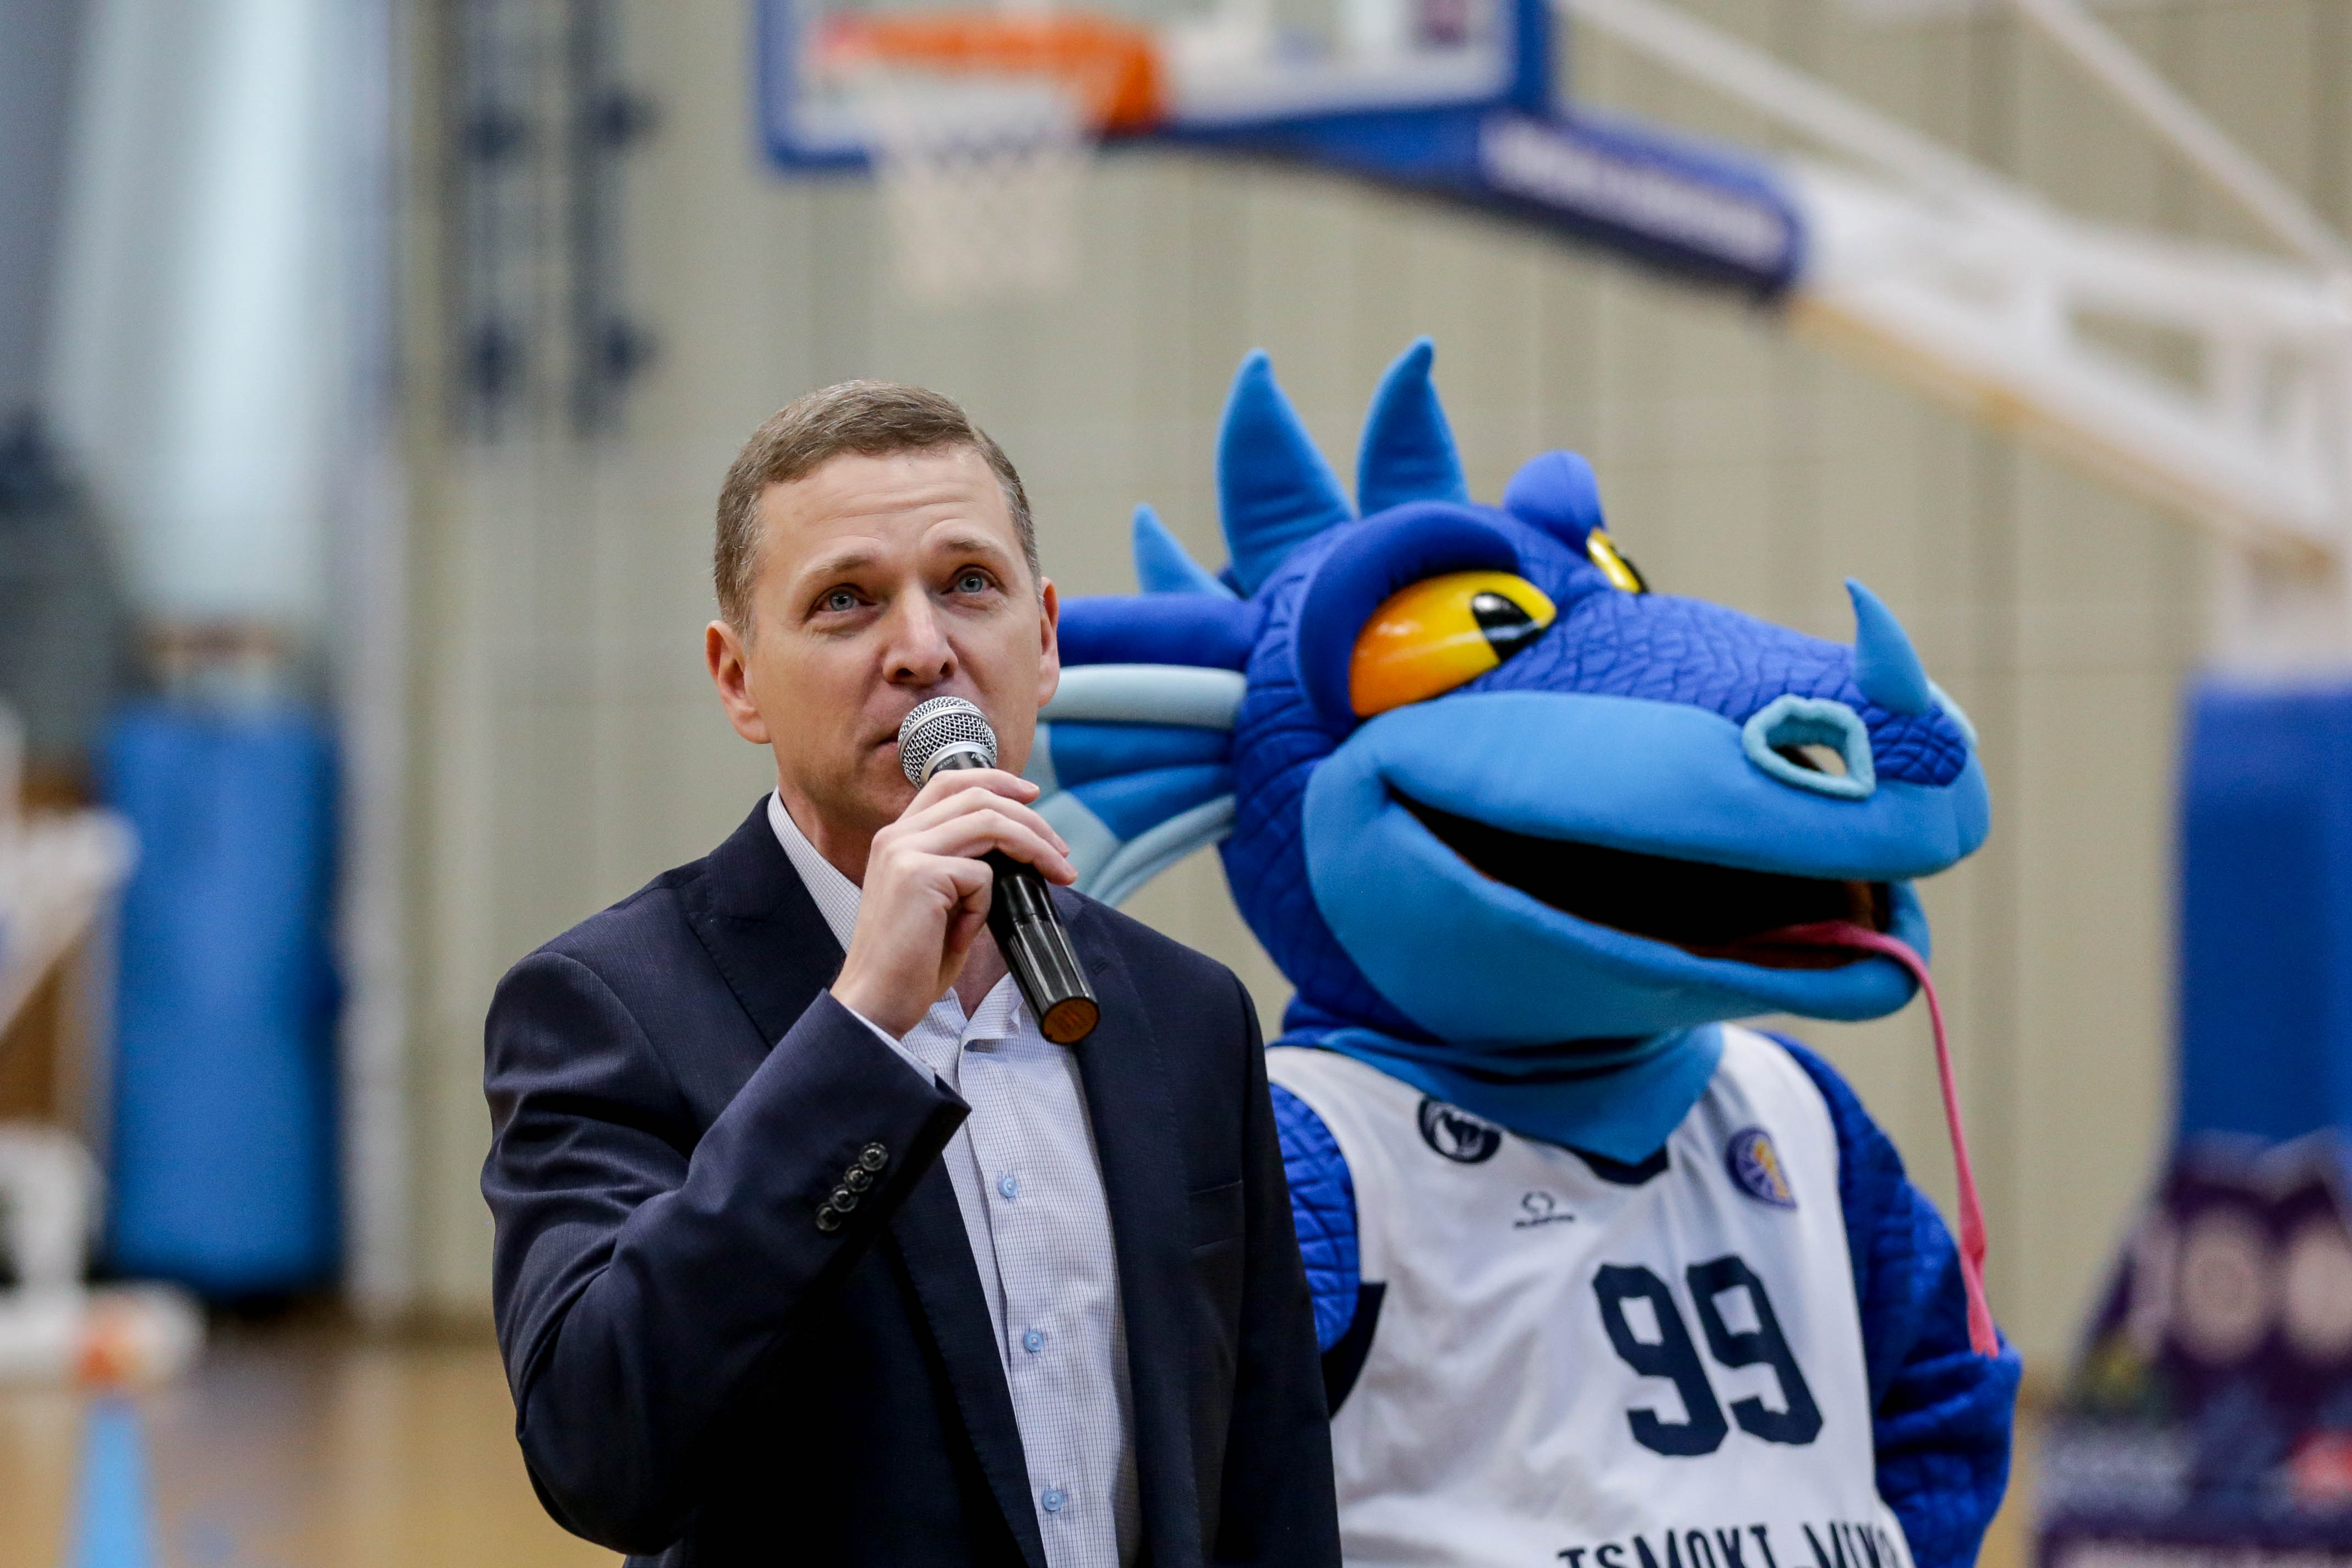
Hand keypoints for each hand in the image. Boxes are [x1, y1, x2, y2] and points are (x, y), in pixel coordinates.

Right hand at [831, 769, 1075, 1037]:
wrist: (876, 1002)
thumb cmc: (912, 961)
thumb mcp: (940, 902)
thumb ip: (963, 868)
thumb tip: (1015, 853)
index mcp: (898, 837)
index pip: (950, 782)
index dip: (995, 781)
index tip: (1031, 796)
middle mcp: (897, 836)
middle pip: (978, 797)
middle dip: (1031, 819)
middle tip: (1061, 851)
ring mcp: (905, 852)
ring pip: (989, 824)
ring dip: (1034, 847)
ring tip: (1059, 873)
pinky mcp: (918, 876)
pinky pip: (981, 877)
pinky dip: (985, 906)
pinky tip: (964, 933)